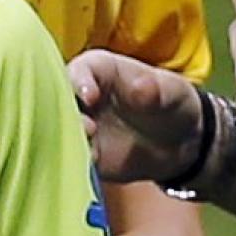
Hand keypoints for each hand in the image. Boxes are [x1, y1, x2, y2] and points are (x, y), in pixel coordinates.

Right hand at [68, 50, 202, 182]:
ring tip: (92, 151)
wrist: (177, 143)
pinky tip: (92, 164)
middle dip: (68, 114)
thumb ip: (156, 89)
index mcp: (98, 70)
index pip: (79, 70)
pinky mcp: (79, 149)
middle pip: (58, 100)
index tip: (91, 97)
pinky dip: (74, 160)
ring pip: (58, 128)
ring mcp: (76, 123)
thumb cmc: (171, 104)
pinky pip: (68, 154)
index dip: (80, 82)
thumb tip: (141, 86)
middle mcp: (79, 95)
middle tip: (88, 128)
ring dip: (67, 139)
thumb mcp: (171, 92)